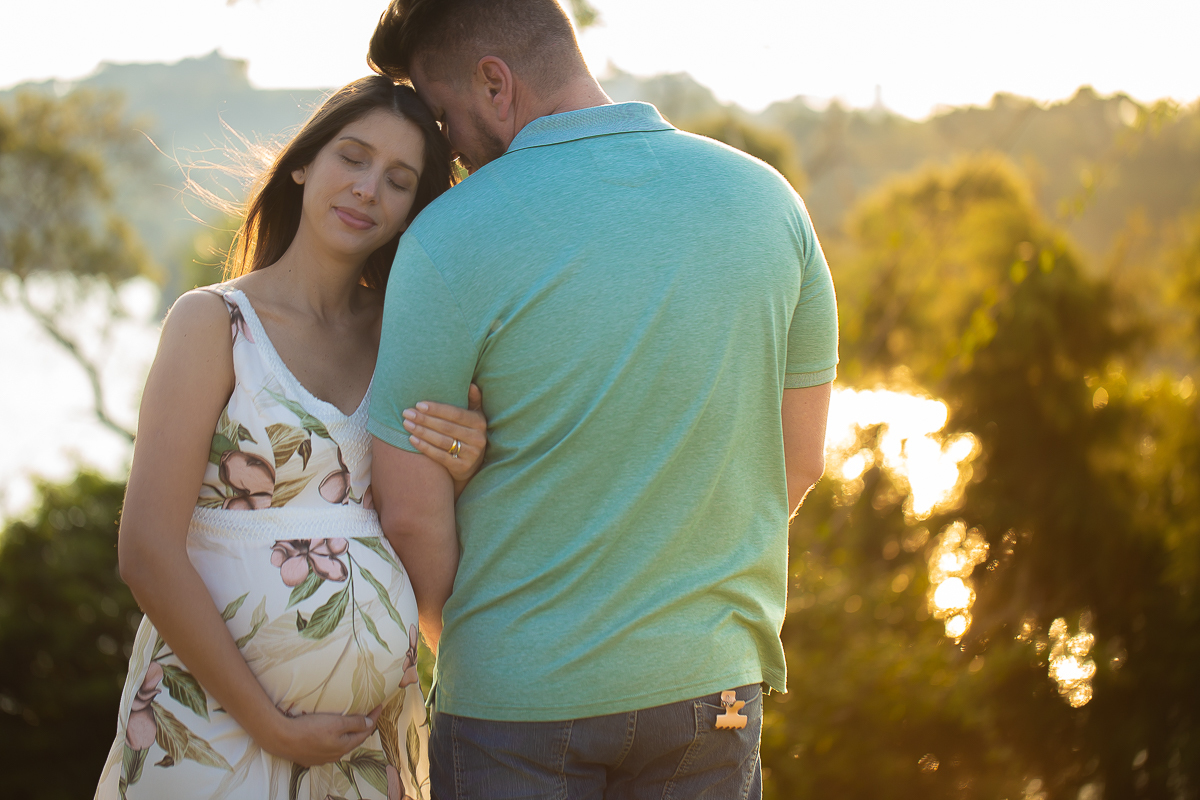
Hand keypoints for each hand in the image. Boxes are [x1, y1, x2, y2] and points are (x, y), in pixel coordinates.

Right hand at [259, 706, 381, 767]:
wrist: (281, 738)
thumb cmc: (309, 729)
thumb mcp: (336, 723)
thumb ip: (354, 723)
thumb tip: (369, 724)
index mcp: (343, 746)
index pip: (365, 731)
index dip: (374, 718)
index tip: (380, 705)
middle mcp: (334, 754)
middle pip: (353, 740)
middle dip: (362, 727)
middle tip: (368, 714)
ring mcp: (321, 758)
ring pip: (340, 745)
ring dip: (347, 734)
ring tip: (350, 723)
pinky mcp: (310, 757)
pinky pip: (327, 748)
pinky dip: (333, 739)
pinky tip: (329, 734)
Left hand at [403, 383, 487, 485]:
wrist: (472, 466)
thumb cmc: (468, 435)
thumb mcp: (476, 417)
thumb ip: (474, 401)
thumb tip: (471, 385)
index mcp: (479, 422)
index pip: (455, 413)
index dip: (437, 409)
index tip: (418, 404)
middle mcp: (478, 438)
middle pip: (446, 427)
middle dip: (424, 419)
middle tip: (407, 413)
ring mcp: (471, 454)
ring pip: (442, 441)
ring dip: (422, 432)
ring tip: (407, 424)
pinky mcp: (462, 467)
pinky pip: (439, 456)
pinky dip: (424, 447)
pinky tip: (412, 439)